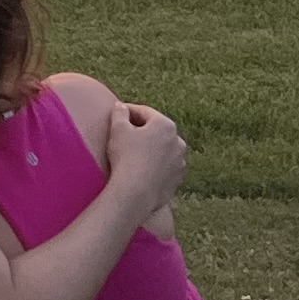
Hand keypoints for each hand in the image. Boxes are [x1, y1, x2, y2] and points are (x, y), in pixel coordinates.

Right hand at [103, 100, 187, 219]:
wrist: (136, 192)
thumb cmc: (126, 157)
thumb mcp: (117, 129)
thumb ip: (119, 113)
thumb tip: (121, 107)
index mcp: (166, 125)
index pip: (144, 112)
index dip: (128, 111)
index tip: (117, 114)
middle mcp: (178, 142)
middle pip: (156, 130)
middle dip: (142, 130)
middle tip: (124, 133)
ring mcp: (180, 162)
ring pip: (162, 149)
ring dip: (150, 148)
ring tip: (133, 153)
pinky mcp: (177, 179)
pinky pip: (164, 167)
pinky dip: (155, 165)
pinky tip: (141, 169)